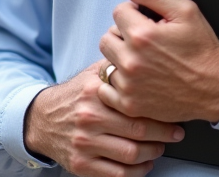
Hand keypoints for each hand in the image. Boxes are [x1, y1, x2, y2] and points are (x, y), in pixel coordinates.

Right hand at [24, 59, 183, 176]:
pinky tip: (144, 164)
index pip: (136, 103)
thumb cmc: (75, 97)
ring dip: (152, 153)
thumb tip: (144, 54)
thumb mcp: (92, 76)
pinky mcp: (81, 164)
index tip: (174, 111)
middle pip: (138, 131)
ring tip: (160, 147)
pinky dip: (136, 172)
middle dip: (164, 134)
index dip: (160, 110)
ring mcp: (84, 143)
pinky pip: (117, 174)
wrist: (42, 119)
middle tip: (176, 133)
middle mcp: (89, 118)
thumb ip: (117, 68)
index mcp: (95, 93)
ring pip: (131, 154)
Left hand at [97, 0, 218, 122]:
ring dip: (120, 60)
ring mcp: (129, 85)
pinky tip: (135, 80)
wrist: (217, 88)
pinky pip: (105, 90)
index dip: (134, 14)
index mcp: (142, 35)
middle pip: (107, 37)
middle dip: (123, 35)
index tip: (149, 23)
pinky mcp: (130, 104)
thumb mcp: (184, 11)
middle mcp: (131, 61)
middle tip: (145, 42)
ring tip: (143, 61)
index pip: (118, 12)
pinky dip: (116, 85)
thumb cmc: (202, 49)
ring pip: (106, 63)